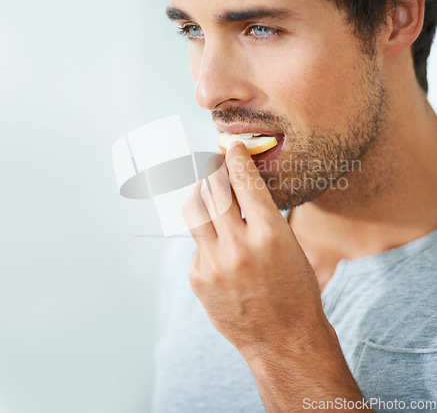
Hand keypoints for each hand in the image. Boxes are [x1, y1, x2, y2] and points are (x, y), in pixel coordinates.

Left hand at [182, 140, 328, 357]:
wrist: (284, 339)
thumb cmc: (295, 289)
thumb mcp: (290, 245)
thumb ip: (261, 215)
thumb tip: (236, 186)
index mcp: (270, 233)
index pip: (244, 180)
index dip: (236, 159)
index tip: (232, 150)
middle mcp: (239, 246)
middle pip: (212, 190)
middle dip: (212, 171)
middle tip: (215, 166)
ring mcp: (214, 264)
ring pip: (195, 211)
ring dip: (202, 198)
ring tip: (210, 197)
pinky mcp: (198, 278)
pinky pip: (197, 244)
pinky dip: (207, 239)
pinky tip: (221, 250)